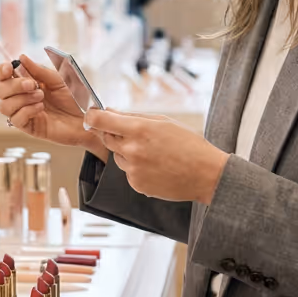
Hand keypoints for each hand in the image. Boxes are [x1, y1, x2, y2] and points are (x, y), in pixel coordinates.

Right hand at [0, 55, 105, 158]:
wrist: (88, 117)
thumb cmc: (76, 98)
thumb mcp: (59, 79)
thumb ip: (39, 70)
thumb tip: (21, 58)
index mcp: (26, 82)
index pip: (3, 76)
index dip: (1, 70)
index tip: (9, 67)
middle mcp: (22, 97)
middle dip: (13, 85)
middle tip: (32, 84)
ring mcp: (24, 113)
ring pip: (4, 106)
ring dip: (22, 98)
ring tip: (41, 96)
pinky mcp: (29, 127)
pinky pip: (16, 120)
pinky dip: (27, 110)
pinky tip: (40, 108)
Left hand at [84, 108, 228, 203]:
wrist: (205, 174)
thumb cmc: (189, 144)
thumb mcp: (163, 122)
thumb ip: (133, 117)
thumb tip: (110, 112)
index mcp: (139, 129)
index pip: (100, 121)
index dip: (93, 117)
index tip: (92, 116)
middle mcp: (132, 150)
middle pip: (107, 138)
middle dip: (115, 134)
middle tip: (136, 134)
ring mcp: (133, 169)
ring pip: (118, 156)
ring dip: (127, 152)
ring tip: (153, 153)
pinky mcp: (136, 184)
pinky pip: (128, 172)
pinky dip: (136, 168)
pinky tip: (156, 166)